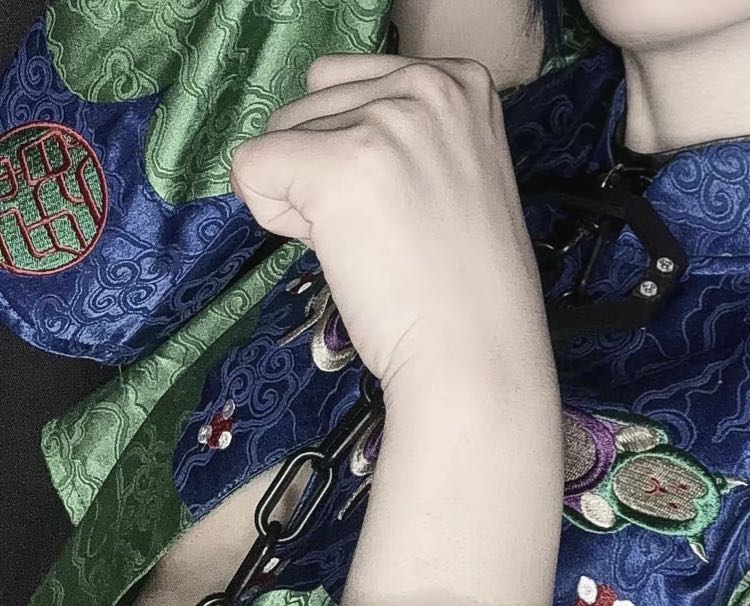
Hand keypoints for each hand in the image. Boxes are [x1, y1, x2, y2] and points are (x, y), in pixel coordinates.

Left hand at [230, 54, 551, 390]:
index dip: (355, 154)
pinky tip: (334, 250)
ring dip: (304, 196)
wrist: (476, 356)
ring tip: (371, 245)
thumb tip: (318, 138)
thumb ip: (405, 137)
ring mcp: (384, 123)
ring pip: (278, 134)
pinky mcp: (337, 166)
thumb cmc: (466, 289)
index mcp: (461, 83)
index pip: (348, 84)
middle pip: (311, 104)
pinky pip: (252, 168)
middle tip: (388, 235)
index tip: (407, 208)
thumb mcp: (457, 176)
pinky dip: (272, 216)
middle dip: (326, 173)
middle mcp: (427, 86)